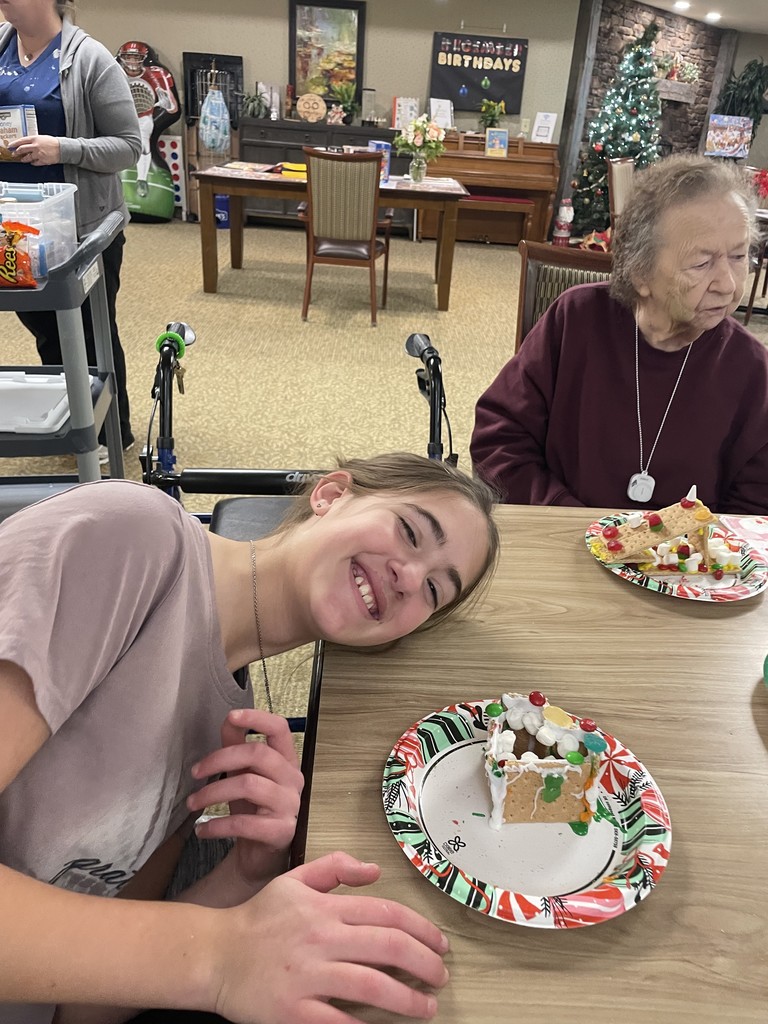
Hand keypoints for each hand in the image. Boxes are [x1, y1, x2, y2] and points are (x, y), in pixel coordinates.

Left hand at [10, 134, 61, 165]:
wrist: (62, 148)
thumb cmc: (53, 142)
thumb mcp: (41, 138)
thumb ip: (33, 140)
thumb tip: (26, 144)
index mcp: (35, 139)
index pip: (21, 141)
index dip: (14, 144)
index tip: (11, 146)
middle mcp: (35, 146)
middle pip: (22, 149)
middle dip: (17, 152)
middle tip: (14, 154)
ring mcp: (38, 154)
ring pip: (28, 157)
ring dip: (24, 159)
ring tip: (23, 159)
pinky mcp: (42, 160)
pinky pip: (35, 163)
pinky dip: (33, 163)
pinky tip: (33, 162)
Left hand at [186, 709, 303, 886]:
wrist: (260, 856)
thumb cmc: (253, 810)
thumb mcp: (244, 775)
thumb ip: (238, 747)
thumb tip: (229, 719)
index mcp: (286, 761)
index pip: (280, 729)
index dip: (257, 718)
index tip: (232, 716)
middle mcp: (293, 779)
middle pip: (257, 753)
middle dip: (219, 759)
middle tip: (194, 772)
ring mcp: (290, 806)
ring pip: (248, 784)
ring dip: (212, 793)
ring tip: (192, 803)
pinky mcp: (281, 832)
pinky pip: (243, 823)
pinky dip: (216, 825)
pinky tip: (201, 829)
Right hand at [213, 852, 448, 1022]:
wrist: (214, 954)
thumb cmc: (258, 919)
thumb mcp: (295, 880)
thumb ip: (335, 868)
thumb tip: (375, 870)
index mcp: (325, 908)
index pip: (387, 914)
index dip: (422, 929)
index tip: (440, 944)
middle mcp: (321, 939)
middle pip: (387, 947)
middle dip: (424, 963)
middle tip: (441, 977)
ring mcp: (307, 976)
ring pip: (371, 985)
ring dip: (407, 999)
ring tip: (426, 1007)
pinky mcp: (292, 1011)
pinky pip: (337, 1022)